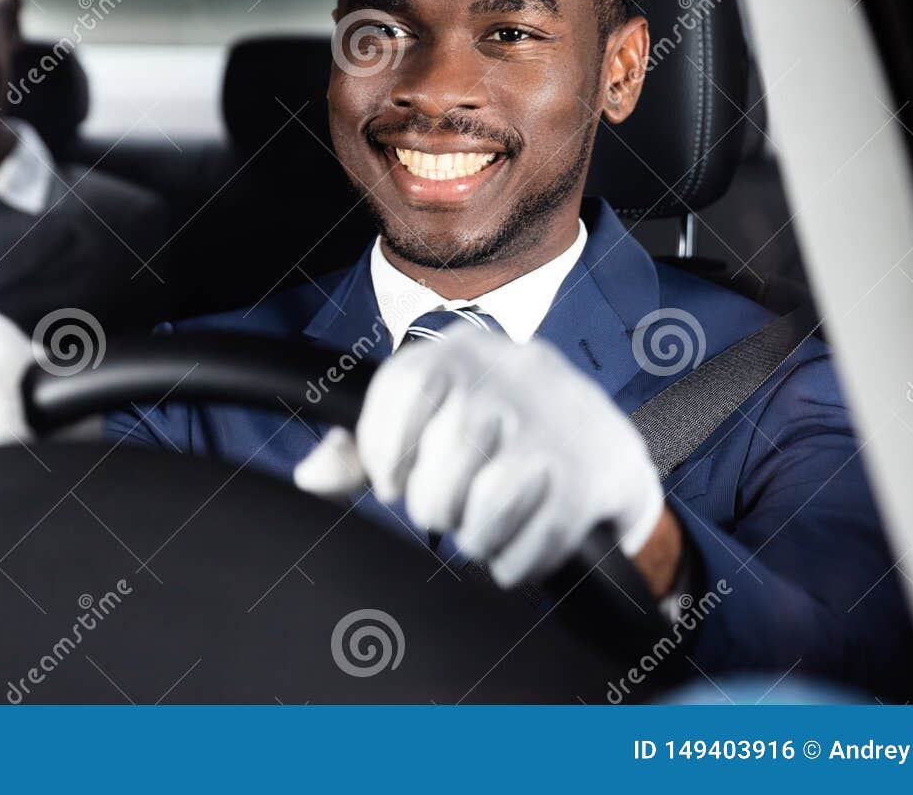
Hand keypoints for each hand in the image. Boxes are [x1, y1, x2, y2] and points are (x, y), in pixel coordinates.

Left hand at [293, 326, 666, 588]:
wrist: (604, 445)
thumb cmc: (494, 433)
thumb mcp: (433, 418)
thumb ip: (366, 447)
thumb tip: (308, 477)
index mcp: (464, 351)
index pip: (405, 386)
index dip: (384, 445)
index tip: (389, 481)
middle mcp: (515, 375)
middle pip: (448, 448)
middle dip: (432, 502)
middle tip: (439, 512)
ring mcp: (558, 425)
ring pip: (490, 497)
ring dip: (472, 535)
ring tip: (475, 532)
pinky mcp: (590, 479)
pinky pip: (537, 537)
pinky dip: (512, 561)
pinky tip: (509, 552)